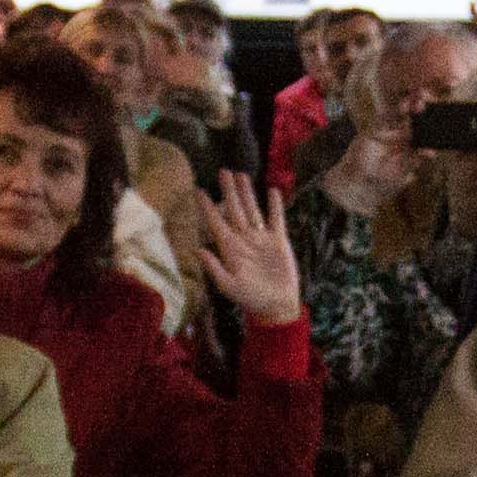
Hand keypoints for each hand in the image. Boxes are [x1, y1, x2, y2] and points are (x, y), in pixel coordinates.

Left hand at [195, 176, 302, 323]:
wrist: (276, 305)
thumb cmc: (250, 298)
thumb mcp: (229, 285)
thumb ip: (214, 267)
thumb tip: (198, 249)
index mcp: (230, 248)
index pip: (216, 223)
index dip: (208, 207)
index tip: (199, 190)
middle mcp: (244, 239)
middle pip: (234, 210)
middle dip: (228, 191)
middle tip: (223, 171)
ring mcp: (261, 238)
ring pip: (252, 209)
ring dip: (247, 193)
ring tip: (241, 174)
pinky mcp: (278, 241)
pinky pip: (276, 218)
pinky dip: (275, 205)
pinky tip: (272, 191)